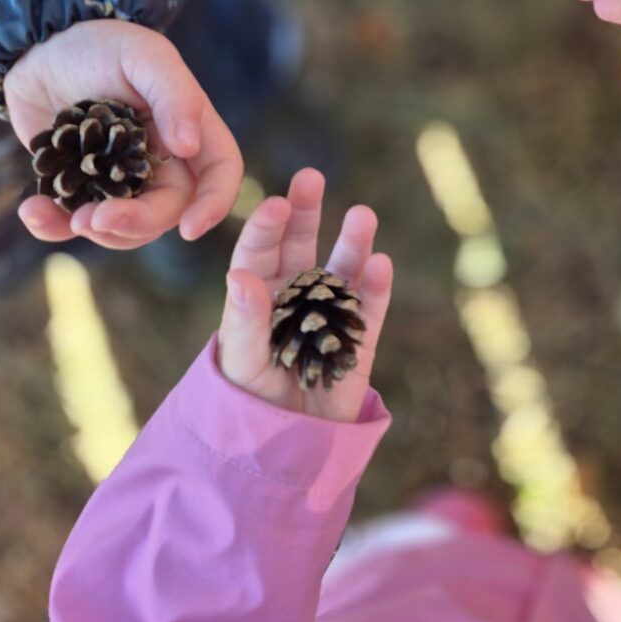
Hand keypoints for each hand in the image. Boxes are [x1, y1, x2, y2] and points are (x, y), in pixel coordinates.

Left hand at [4, 20, 241, 249]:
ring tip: (69, 217)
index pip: (218, 172)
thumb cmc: (100, 44)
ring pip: (124, 228)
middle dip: (136, 223)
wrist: (39, 47)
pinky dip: (53, 226)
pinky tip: (32, 209)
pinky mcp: (77, 186)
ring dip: (98, 232)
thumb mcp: (144, 56)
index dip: (214, 203)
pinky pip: (72, 222)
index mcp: (187, 128)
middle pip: (167, 210)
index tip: (191, 229)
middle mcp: (158, 160)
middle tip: (97, 220)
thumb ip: (174, 95)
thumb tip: (190, 146)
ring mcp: (118, 178)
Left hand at [217, 169, 392, 420]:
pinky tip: (380, 262)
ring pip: (342, 269)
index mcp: (257, 292)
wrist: (285, 444)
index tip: (277, 204)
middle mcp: (294, 293)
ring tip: (363, 214)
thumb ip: (245, 320)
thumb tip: (240, 274)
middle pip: (300, 244)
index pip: (259, 251)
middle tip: (311, 177)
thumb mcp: (240, 360)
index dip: (268, 226)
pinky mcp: (358, 338)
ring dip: (352, 241)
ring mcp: (329, 312)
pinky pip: (369, 308)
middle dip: (306, 212)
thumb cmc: (249, 399)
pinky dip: (375, 286)